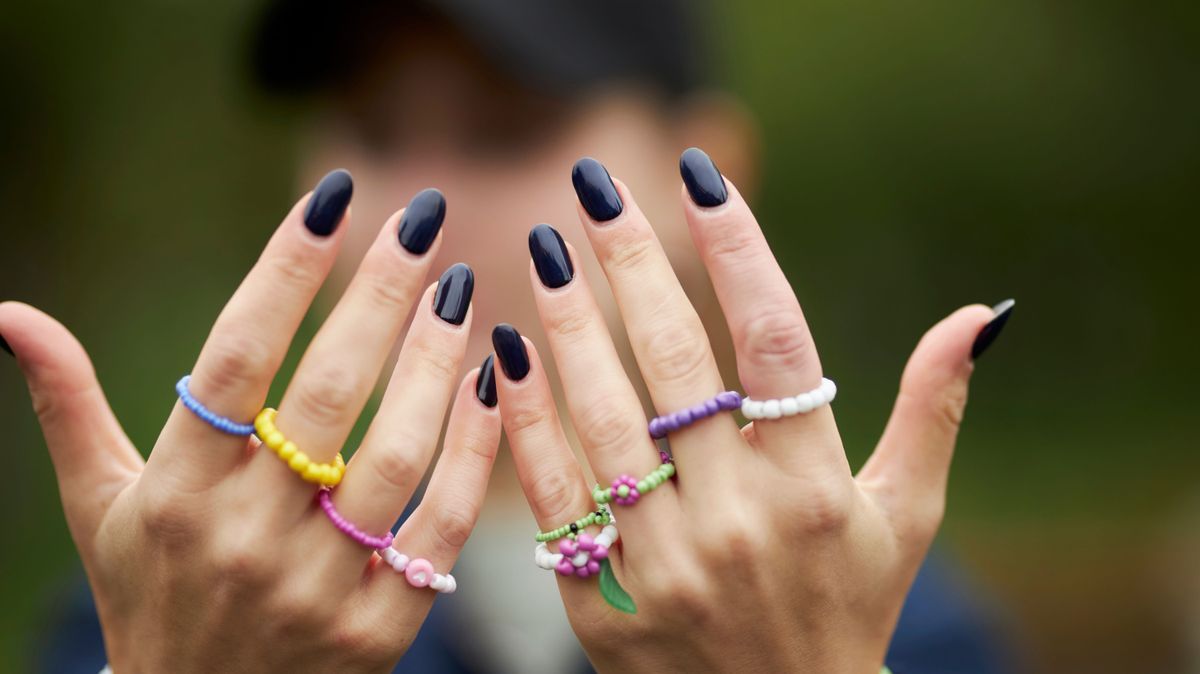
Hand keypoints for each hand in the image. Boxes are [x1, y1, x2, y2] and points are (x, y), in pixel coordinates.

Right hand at [0, 172, 499, 672]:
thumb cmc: (152, 591)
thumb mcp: (103, 505)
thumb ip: (69, 407)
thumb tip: (12, 314)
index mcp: (177, 492)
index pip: (235, 359)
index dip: (285, 271)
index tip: (332, 199)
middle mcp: (245, 535)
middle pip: (328, 394)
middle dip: (380, 295)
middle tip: (423, 219)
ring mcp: (317, 584)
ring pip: (395, 455)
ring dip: (435, 365)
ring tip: (462, 289)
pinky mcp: (378, 626)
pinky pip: (441, 526)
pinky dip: (473, 453)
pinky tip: (490, 383)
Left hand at [491, 151, 1010, 671]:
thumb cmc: (847, 607)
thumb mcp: (903, 517)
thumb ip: (933, 412)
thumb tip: (979, 317)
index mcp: (815, 490)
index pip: (773, 341)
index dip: (736, 249)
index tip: (699, 176)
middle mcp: (737, 520)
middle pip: (676, 364)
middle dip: (632, 263)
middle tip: (593, 184)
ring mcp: (664, 563)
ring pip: (603, 418)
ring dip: (569, 324)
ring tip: (543, 247)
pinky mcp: (602, 602)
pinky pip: (554, 494)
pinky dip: (525, 420)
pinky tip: (505, 353)